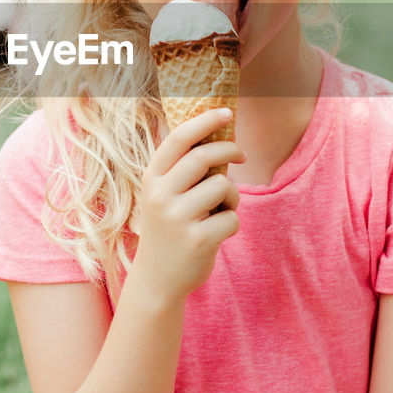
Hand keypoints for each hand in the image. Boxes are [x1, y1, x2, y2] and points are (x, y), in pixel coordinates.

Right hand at [131, 108, 244, 301]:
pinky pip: (232, 217)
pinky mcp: (197, 240)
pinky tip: (217, 233)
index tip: (226, 113)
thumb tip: (217, 136)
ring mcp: (178, 218)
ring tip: (220, 210)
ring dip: (232, 196)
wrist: (157, 280)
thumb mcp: (163, 195)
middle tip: (241, 155)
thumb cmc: (168, 230)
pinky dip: (232, 222)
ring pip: (224, 186)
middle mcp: (161, 195)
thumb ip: (182, 170)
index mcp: (152, 178)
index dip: (205, 121)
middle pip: (206, 156)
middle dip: (231, 150)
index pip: (179, 138)